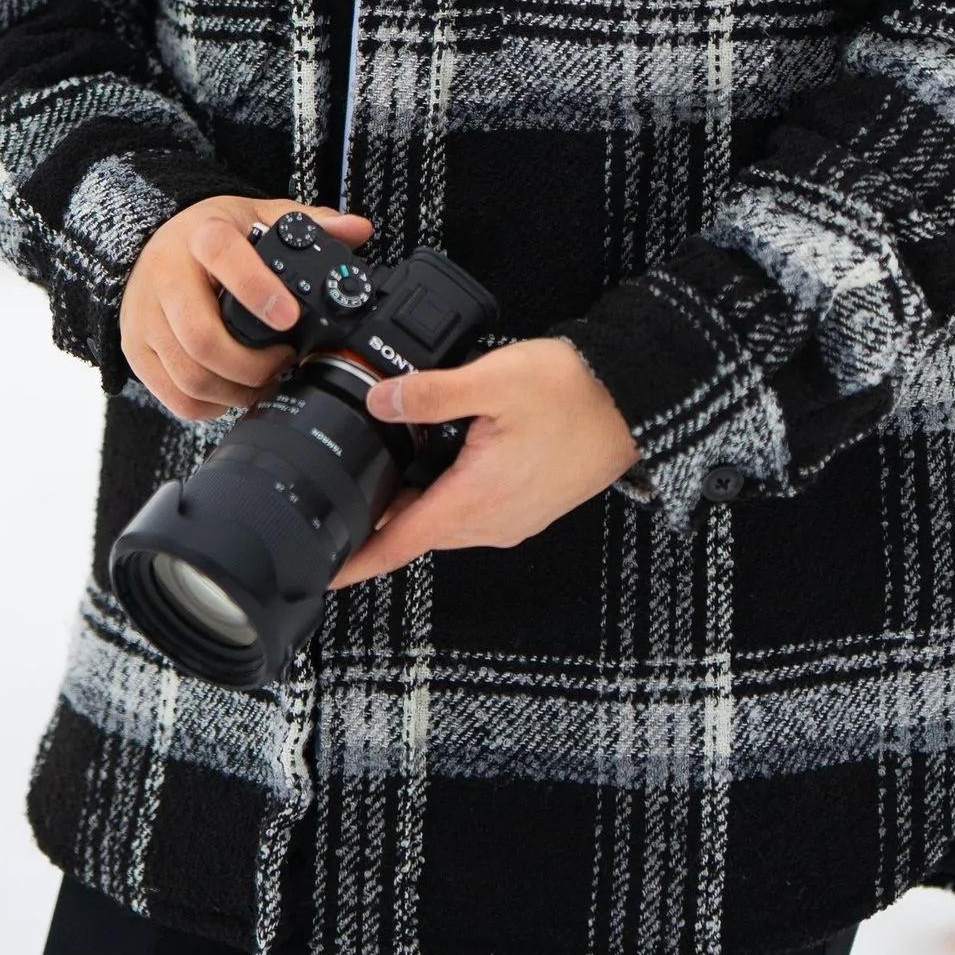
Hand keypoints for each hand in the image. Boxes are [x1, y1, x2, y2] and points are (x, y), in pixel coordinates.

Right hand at [118, 197, 371, 422]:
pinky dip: (211, 405)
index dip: (256, 289)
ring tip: (264, 380)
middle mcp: (165, 276)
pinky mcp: (137, 351)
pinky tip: (233, 389)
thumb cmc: (211, 235)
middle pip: (202, 339)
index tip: (290, 318)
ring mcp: (145, 318)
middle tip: (285, 362)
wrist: (151, 246)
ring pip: (190, 376)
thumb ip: (308, 222)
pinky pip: (175, 397)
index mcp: (201, 236)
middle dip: (253, 365)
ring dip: (236, 390)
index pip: (222, 257)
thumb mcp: (258, 215)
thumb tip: (357, 228)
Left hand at [330, 338, 638, 587]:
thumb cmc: (573, 394)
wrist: (633, 401)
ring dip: (414, 502)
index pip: (397, 546)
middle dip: (378, 517)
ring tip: (389, 463)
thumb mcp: (493, 382)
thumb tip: (380, 399)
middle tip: (347, 483)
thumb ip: (431, 394)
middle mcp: (490, 524)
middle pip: (416, 532)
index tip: (320, 572)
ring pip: (443, 522)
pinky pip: (470, 512)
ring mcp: (510, 520)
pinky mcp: (525, 509)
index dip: (354, 561)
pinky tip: (441, 457)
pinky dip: (444, 494)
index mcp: (474, 501)